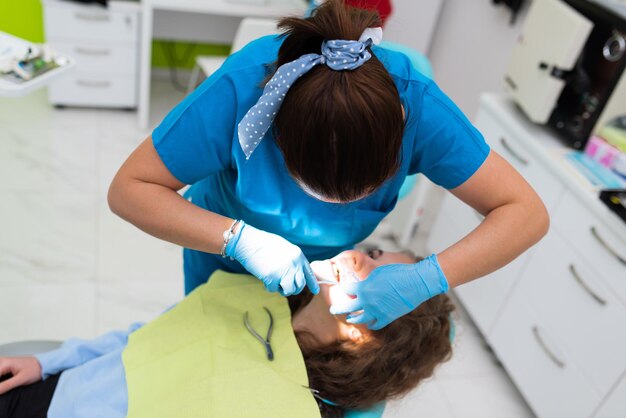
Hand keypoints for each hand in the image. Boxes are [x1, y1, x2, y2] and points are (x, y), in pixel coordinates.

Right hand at [0, 356, 41, 394]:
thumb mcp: (21, 380)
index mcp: (4, 363)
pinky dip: (0, 378)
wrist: (43, 364)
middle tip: (3, 388)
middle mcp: (2, 361)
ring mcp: (2, 362)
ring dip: (0, 381)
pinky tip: (2, 385)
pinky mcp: (4, 365)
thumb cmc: (35, 369)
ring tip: (3, 386)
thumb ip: (6, 386)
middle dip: (0, 384)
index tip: (0, 391)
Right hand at [225, 221, 319, 295]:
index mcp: (298, 255)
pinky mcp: (272, 278)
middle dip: (294, 289)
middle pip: (300, 285)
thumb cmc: (263, 243)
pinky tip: (264, 279)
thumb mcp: (284, 248)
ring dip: (282, 290)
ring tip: (275, 283)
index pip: (309, 273)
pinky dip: (268, 287)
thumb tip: (295, 274)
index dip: (312, 283)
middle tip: (286, 288)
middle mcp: (294, 264)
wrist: (248, 241)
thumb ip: (292, 260)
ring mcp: (284, 271)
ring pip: (289, 290)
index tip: (315, 291)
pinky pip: (273, 289)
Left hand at [330, 254, 448, 329]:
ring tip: (349, 318)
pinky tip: (368, 323)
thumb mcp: (378, 271)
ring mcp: (377, 311)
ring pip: (359, 318)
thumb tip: (360, 280)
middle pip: (347, 307)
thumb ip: (367, 279)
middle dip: (338, 308)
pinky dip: (370, 324)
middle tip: (332, 309)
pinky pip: (375, 324)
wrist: (416, 282)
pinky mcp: (387, 317)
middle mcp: (367, 300)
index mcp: (364, 287)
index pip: (346, 289)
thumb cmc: (398, 273)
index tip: (342, 288)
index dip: (344, 288)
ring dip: (353, 318)